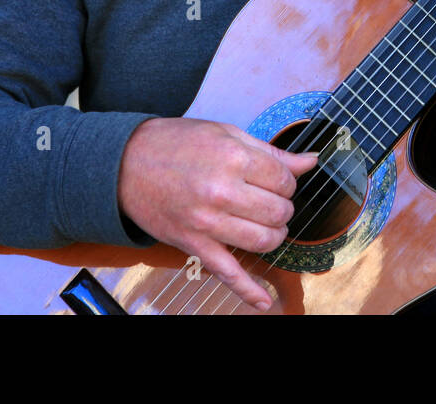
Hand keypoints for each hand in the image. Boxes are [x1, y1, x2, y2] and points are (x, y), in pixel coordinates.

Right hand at [116, 117, 317, 310]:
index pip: (285, 181)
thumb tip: (310, 161)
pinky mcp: (193, 244)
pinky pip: (226, 273)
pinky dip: (248, 290)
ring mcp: (207, 222)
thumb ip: (271, 152)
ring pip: (264, 241)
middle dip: (282, 207)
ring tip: (264, 225)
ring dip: (273, 235)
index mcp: (233, 159)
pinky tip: (264, 300)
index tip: (276, 180)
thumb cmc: (174, 143)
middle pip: (279, 212)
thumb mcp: (226, 134)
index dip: (287, 181)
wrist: (125, 163)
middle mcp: (222, 192)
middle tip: (268, 199)